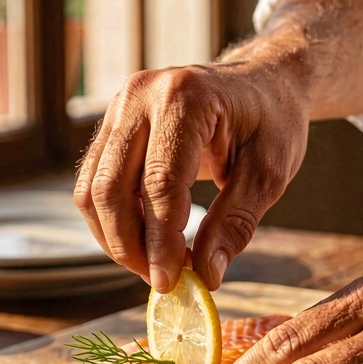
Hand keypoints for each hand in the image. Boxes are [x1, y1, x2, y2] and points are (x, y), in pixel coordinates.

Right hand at [74, 53, 310, 291]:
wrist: (261, 83)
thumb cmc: (271, 121)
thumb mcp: (269, 173)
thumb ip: (236, 223)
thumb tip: (206, 274)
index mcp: (186, 97)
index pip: (160, 182)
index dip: (161, 240)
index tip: (172, 281)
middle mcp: (142, 94)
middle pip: (111, 187)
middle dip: (130, 246)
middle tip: (161, 280)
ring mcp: (120, 106)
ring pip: (91, 189)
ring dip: (114, 238)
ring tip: (153, 264)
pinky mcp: (111, 124)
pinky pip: (93, 182)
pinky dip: (111, 220)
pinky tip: (143, 241)